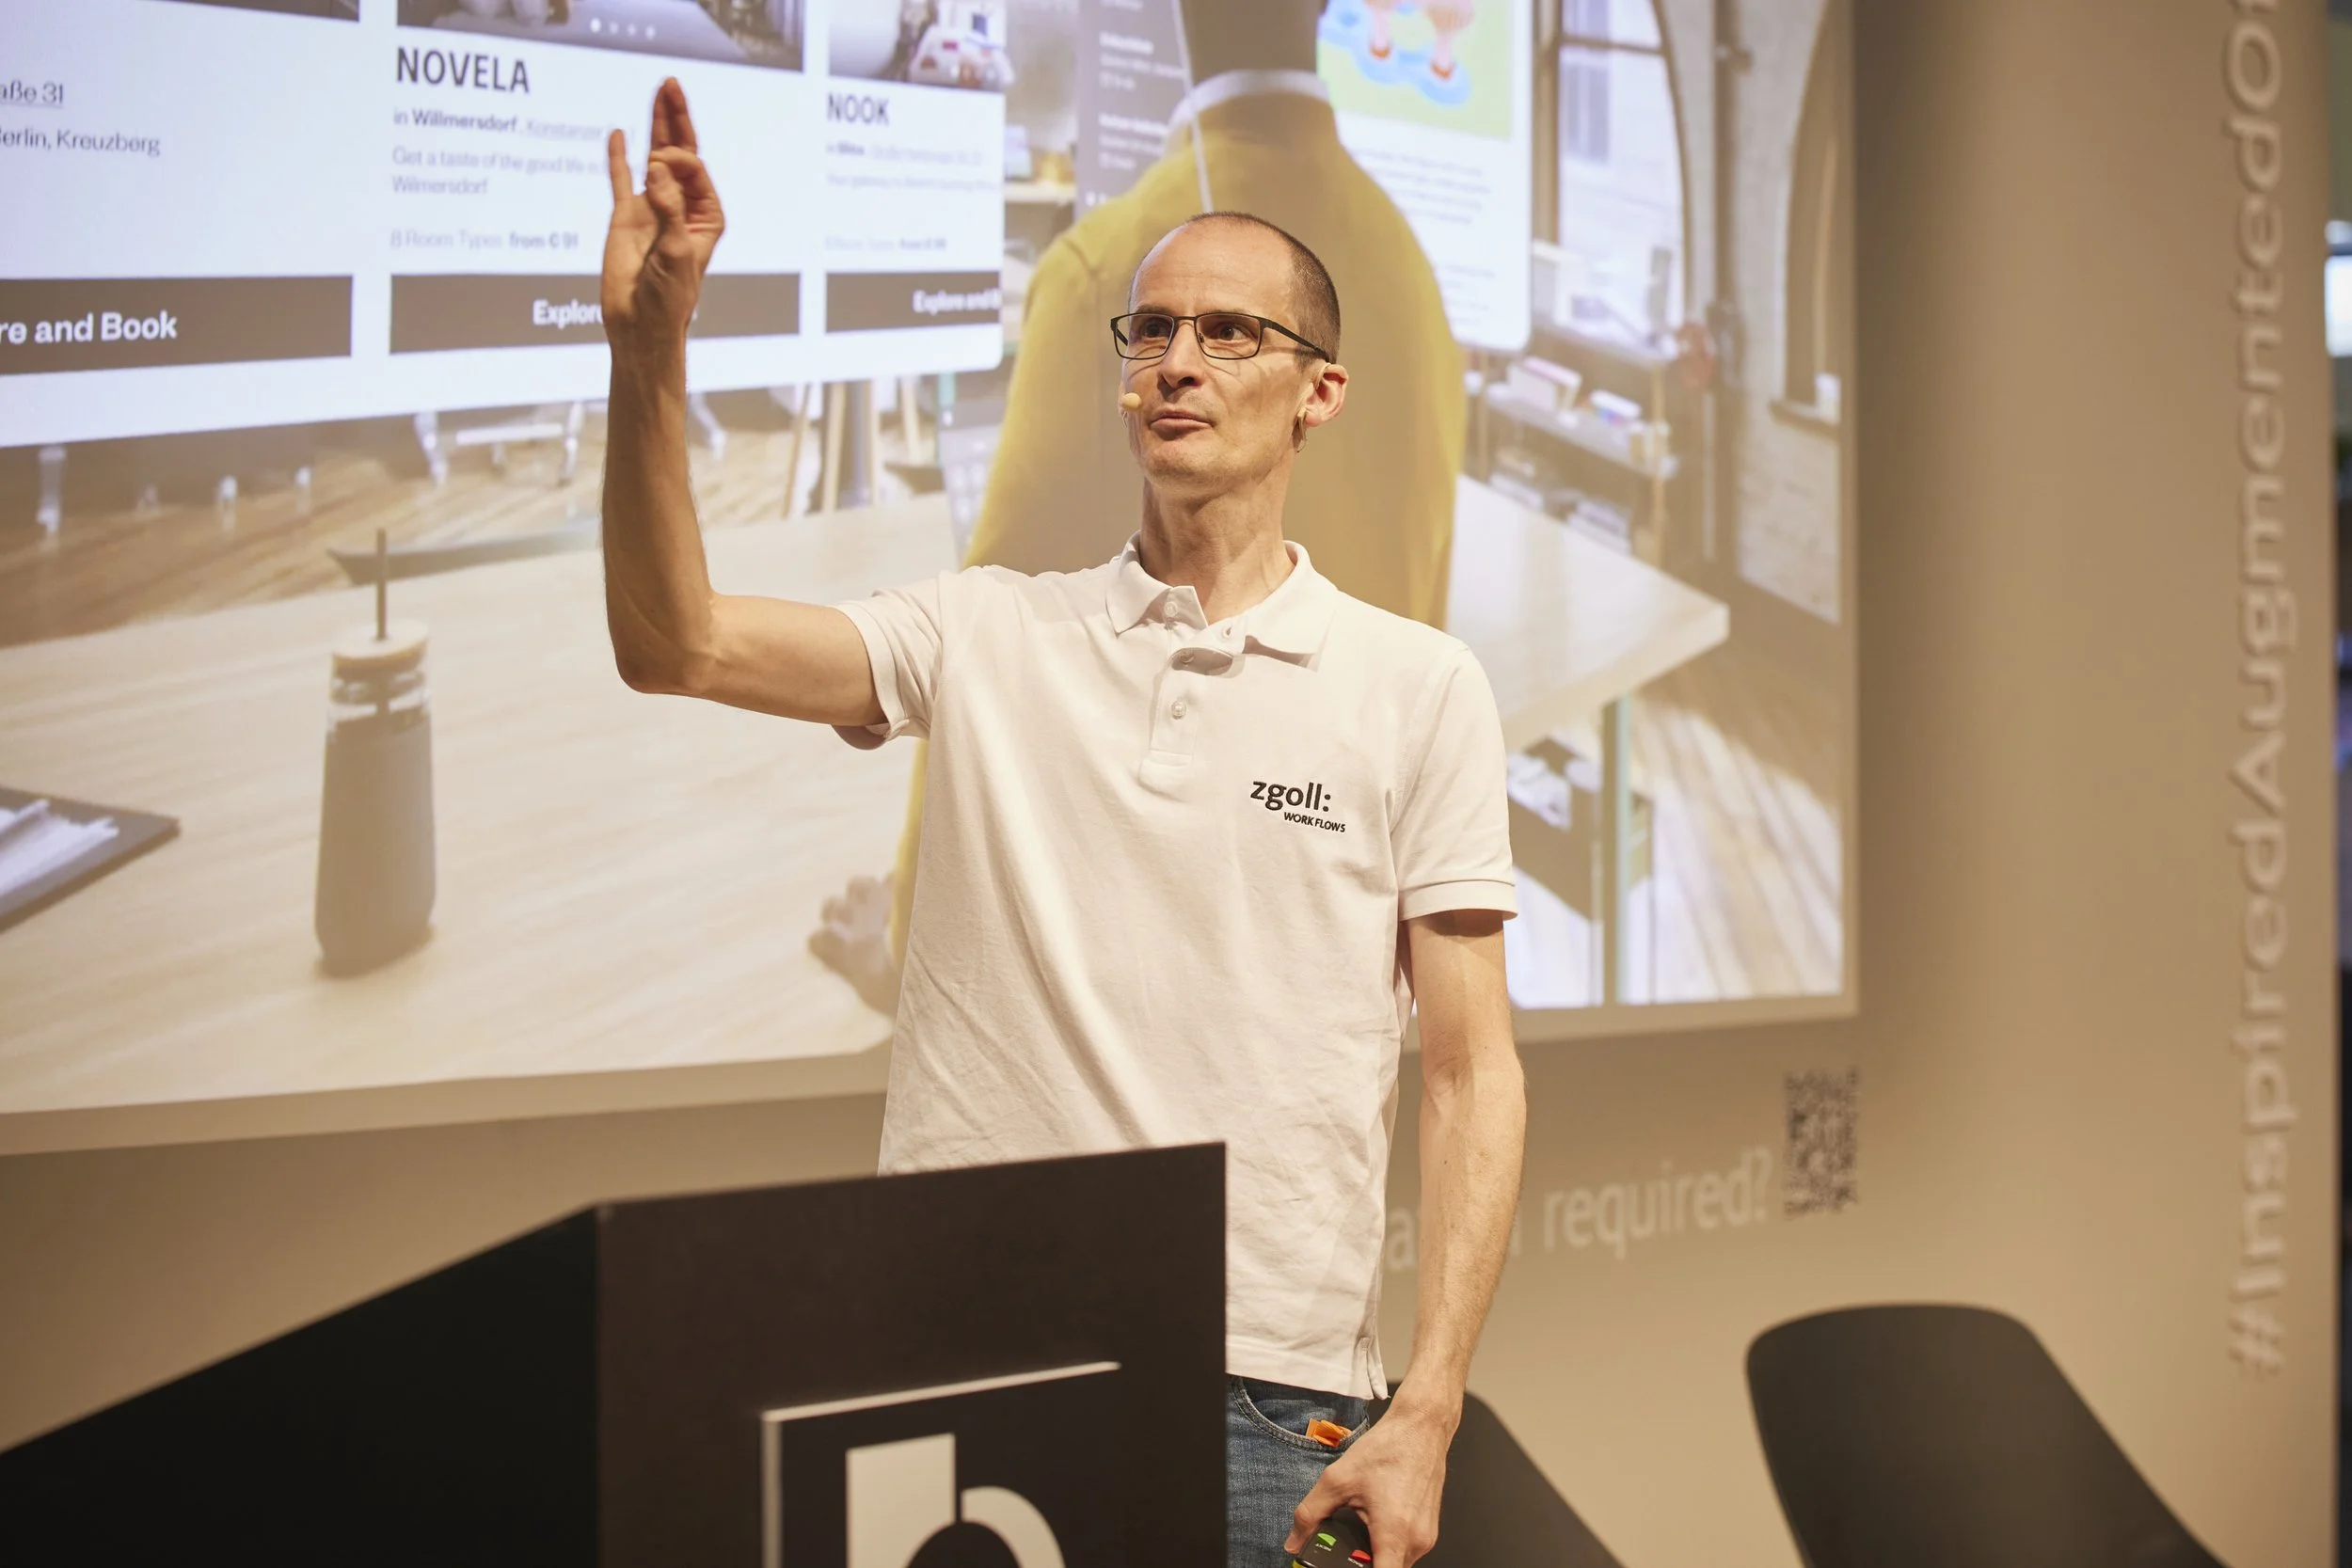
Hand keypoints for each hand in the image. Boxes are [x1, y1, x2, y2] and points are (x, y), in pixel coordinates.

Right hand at [602, 78, 724, 353]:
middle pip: (680, 153)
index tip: (660, 167)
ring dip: (655, 126)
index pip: (695, 169)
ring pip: (653, 159)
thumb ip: (668, 209)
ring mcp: (652, 208)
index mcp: (705, 215)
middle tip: (671, 83)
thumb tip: (656, 168)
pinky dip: (618, 157)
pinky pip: (620, 180)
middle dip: (677, 118)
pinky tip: (619, 135)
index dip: (679, 159)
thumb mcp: (676, 252)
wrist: (639, 324)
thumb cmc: (669, 297)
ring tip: (658, 92)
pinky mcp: (625, 217)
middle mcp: (680, 206)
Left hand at [1284, 1402, 1452, 1565]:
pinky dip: (1389, 1543)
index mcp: (1394, 1533)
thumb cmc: (1387, 1449)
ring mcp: (1427, 1537)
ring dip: (1377, 1554)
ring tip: (1360, 1527)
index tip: (1343, 1567)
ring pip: (1397, 1561)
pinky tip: (1376, 1519)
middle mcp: (1416, 1541)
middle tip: (1343, 1548)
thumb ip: (1310, 1514)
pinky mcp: (1429, 1530)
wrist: (1421, 1427)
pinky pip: (1406, 1549)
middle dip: (1362, 1564)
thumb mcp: (1337, 1480)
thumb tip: (1294, 1541)